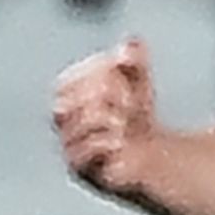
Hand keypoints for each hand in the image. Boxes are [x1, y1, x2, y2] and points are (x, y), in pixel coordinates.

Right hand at [52, 38, 158, 195]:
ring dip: (100, 120)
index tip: (125, 65)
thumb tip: (133, 41)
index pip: (66, 84)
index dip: (93, 72)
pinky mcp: (87, 172)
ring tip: (126, 119)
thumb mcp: (138, 86)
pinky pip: (81, 159)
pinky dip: (102, 143)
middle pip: (62, 107)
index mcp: (70, 102)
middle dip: (95, 97)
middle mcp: (66, 128)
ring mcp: (73, 150)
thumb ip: (133, 63)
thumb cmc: (137, 119)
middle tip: (127, 95)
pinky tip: (123, 137)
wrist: (153, 160)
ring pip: (70, 133)